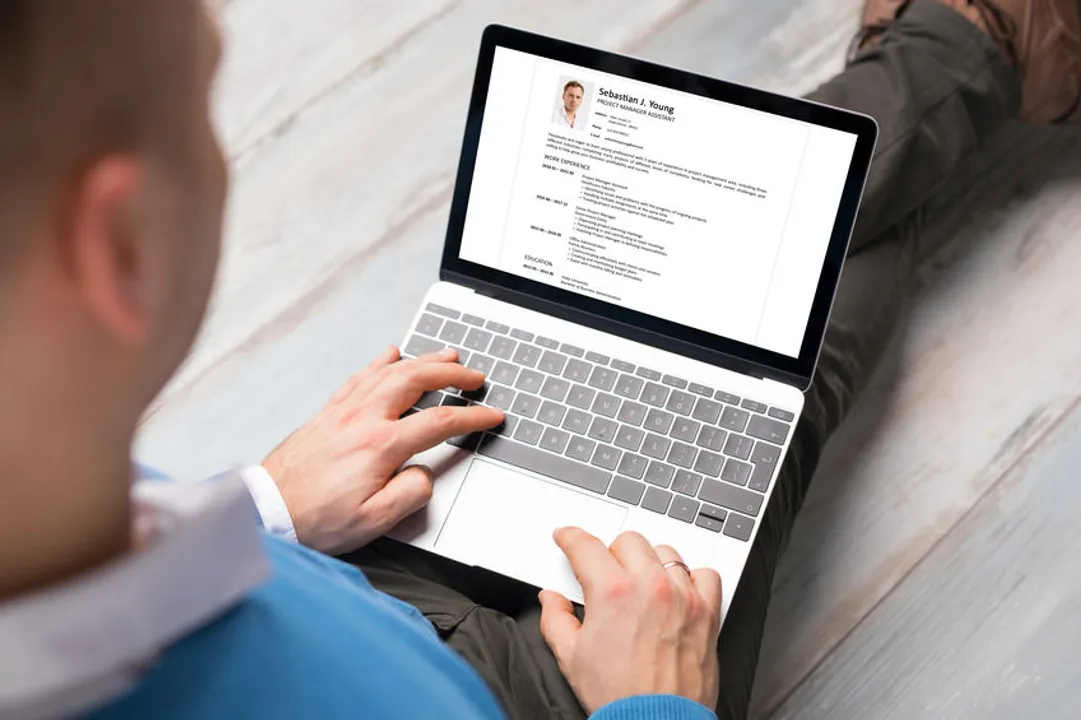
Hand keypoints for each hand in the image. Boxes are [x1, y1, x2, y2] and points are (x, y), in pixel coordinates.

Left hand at [262, 345, 503, 553]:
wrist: (266, 511)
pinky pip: (359, 377)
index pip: (439, 423)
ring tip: (446, 356)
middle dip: (451, 374)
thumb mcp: (374, 522)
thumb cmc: (315, 520)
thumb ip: (409, 494)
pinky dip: (380, 362)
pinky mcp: (327, 414)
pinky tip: (390, 354)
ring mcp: (343, 412)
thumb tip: (425, 473)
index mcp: (379, 446)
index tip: (490, 415)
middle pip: (416, 380)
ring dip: (422, 360)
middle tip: (474, 376)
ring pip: (389, 372)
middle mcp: (362, 420)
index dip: (471, 417)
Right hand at [538, 527, 721, 712]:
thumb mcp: (571, 658)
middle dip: (611, 552)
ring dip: (649, 563)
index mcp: (612, 592)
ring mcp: (682, 597)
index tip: (567, 538)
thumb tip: (551, 600)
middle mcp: (650, 586)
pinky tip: (678, 591)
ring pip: (665, 552)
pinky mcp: (706, 612)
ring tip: (640, 584)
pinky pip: (705, 574)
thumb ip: (556, 619)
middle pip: (628, 541)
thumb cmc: (619, 697)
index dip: (570, 537)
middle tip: (605, 574)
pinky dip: (691, 578)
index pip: (586, 545)